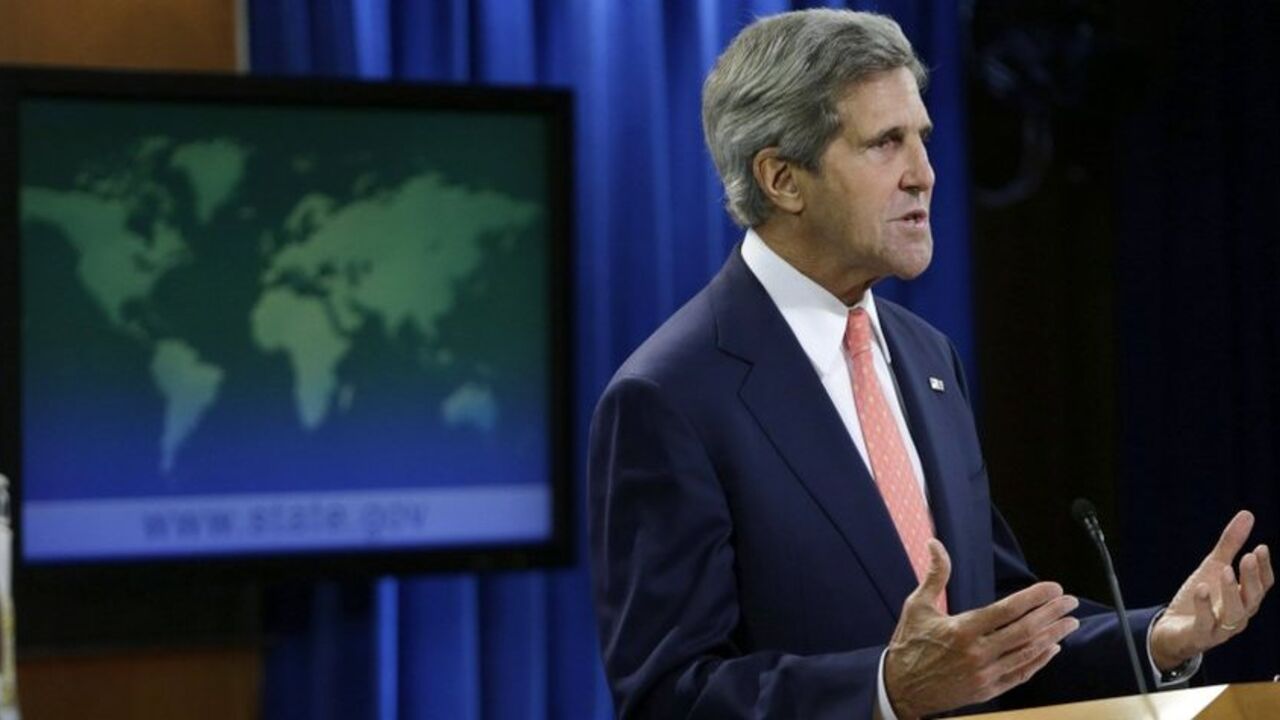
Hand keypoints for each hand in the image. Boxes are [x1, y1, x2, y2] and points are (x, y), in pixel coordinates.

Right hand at [884, 540, 1079, 718]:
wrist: (900, 689)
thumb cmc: (909, 644)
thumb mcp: (917, 606)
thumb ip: (935, 575)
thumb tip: (935, 544)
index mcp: (962, 629)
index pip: (1008, 610)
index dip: (1035, 598)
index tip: (1053, 588)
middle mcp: (977, 653)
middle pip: (1025, 631)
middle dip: (1052, 614)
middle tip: (1070, 602)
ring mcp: (985, 674)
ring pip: (1028, 653)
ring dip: (1053, 636)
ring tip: (1070, 623)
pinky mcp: (988, 690)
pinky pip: (1021, 674)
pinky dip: (1039, 661)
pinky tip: (1052, 649)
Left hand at [1150, 510, 1273, 670]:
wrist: (1172, 628)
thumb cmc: (1199, 597)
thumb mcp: (1213, 566)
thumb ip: (1230, 544)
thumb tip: (1247, 515)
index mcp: (1244, 598)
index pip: (1263, 585)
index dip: (1264, 568)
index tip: (1261, 547)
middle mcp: (1238, 615)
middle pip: (1252, 598)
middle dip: (1251, 577)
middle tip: (1247, 557)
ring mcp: (1221, 628)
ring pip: (1235, 613)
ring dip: (1231, 591)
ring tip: (1225, 570)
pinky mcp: (1200, 635)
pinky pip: (1206, 623)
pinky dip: (1204, 606)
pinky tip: (1202, 589)